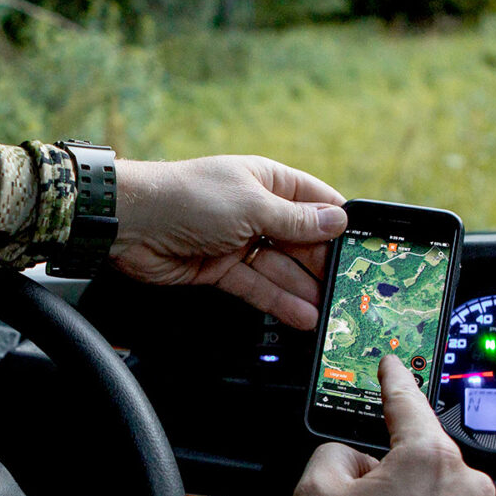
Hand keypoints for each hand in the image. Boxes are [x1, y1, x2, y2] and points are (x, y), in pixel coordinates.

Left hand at [110, 156, 345, 329]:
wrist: (132, 222)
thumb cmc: (189, 198)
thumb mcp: (252, 206)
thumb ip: (295, 221)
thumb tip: (336, 220)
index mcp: (266, 180)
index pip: (314, 201)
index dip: (338, 223)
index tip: (363, 248)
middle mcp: (255, 210)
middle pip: (300, 240)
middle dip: (323, 264)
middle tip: (349, 290)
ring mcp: (237, 240)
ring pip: (279, 268)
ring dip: (304, 289)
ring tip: (331, 313)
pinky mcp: (220, 268)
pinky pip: (256, 286)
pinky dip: (278, 301)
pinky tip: (302, 315)